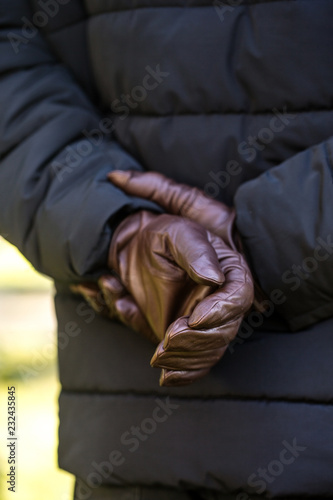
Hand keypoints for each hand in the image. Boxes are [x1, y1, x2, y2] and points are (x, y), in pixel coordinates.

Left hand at [107, 172, 254, 385]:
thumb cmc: (159, 238)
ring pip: (210, 352)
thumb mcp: (176, 234)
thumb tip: (215, 277)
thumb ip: (196, 251)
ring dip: (185, 359)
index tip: (194, 318)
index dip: (220, 312)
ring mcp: (206, 323)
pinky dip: (184, 374)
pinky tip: (165, 376)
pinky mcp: (189, 338)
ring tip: (158, 354)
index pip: (239, 297)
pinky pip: (196, 364)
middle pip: (225, 331)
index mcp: (229, 272)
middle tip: (168, 338)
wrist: (135, 253)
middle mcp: (223, 301)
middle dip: (197, 340)